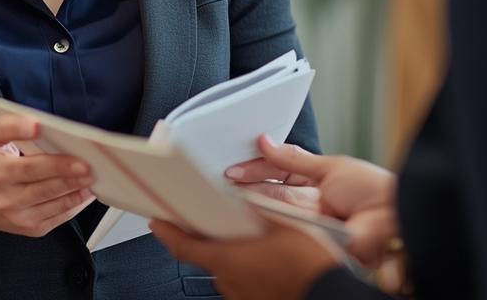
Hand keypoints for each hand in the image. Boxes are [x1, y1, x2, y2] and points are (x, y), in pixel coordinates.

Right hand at [0, 115, 95, 258]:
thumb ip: (9, 125)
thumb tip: (33, 124)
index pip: (32, 169)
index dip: (58, 164)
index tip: (80, 159)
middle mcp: (7, 199)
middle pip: (49, 188)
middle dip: (75, 178)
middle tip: (95, 168)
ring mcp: (19, 218)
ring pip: (57, 204)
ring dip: (80, 192)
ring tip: (95, 178)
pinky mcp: (29, 229)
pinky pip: (59, 217)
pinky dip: (75, 204)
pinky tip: (85, 192)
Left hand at [150, 217, 341, 299]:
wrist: (329, 294)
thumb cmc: (309, 265)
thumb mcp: (284, 223)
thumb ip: (257, 209)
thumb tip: (243, 197)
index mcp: (228, 260)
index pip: (183, 246)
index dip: (167, 232)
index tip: (157, 223)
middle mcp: (228, 282)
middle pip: (207, 256)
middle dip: (210, 238)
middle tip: (217, 219)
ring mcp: (240, 296)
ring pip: (227, 269)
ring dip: (232, 254)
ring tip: (252, 239)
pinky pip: (243, 282)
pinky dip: (247, 269)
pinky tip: (265, 259)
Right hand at [231, 136, 399, 267]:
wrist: (394, 216)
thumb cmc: (373, 190)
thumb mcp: (331, 165)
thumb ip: (294, 158)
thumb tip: (265, 142)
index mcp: (314, 184)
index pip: (276, 173)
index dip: (255, 169)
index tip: (234, 167)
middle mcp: (307, 206)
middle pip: (268, 193)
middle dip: (245, 185)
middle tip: (221, 179)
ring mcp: (305, 224)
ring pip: (269, 210)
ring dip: (248, 200)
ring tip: (226, 190)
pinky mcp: (306, 241)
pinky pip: (279, 229)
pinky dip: (261, 219)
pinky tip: (245, 210)